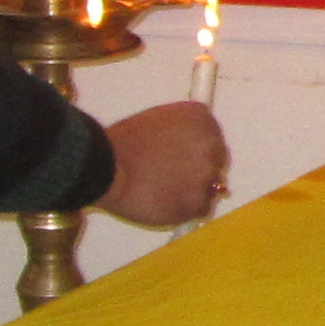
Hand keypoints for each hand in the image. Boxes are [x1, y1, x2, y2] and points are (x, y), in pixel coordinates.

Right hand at [96, 101, 231, 228]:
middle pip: (217, 160)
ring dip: (194, 189)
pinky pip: (202, 208)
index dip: (197, 149)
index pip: (213, 136)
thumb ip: (182, 131)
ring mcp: (206, 174)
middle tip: (173, 175)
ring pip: (211, 186)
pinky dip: (187, 208)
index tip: (183, 157)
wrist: (107, 168)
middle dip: (199, 169)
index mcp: (200, 118)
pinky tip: (166, 201)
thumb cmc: (122, 144)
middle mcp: (210, 144)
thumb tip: (189, 145)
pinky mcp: (198, 202)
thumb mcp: (157, 119)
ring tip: (165, 188)